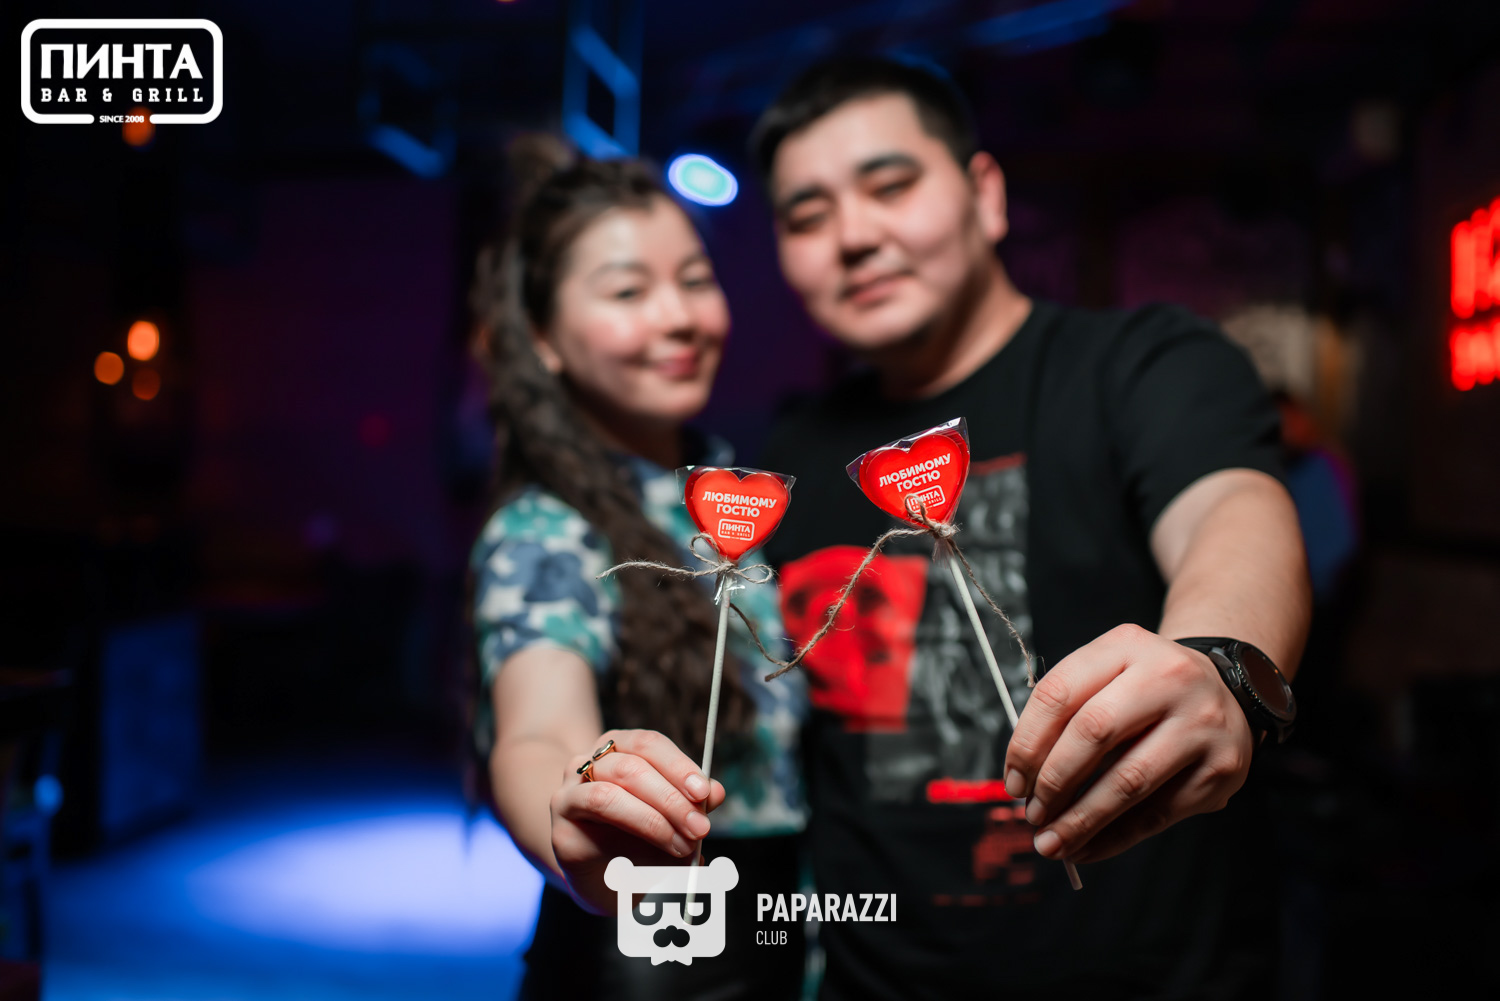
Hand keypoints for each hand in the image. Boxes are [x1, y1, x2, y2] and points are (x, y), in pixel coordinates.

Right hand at [550, 729, 725, 914]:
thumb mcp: (674, 822)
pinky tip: (651, 855)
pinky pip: (593, 827)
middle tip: (700, 828)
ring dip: (653, 820)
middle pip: (631, 767)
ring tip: (682, 846)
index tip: (704, 793)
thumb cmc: (639, 843)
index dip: (678, 765)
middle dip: (672, 798)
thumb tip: (716, 792)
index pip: (649, 744)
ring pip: (609, 792)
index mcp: (619, 751)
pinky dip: (627, 840)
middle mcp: (589, 764)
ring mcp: (569, 793)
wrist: (600, 880)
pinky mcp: (561, 827)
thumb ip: (692, 805)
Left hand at [1002, 623, 1254, 865]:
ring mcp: (1201, 724)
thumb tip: (1024, 779)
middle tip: (1032, 814)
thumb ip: (1067, 713)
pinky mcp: (1221, 768)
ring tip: (1051, 842)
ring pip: (1128, 782)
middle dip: (1053, 782)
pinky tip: (1087, 848)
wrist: (1229, 688)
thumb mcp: (1109, 673)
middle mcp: (1169, 678)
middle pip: (1093, 733)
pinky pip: (1158, 813)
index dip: (1027, 743)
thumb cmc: (1148, 688)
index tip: (1013, 781)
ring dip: (1080, 821)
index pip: (1059, 693)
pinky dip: (1115, 838)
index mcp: (1127, 646)